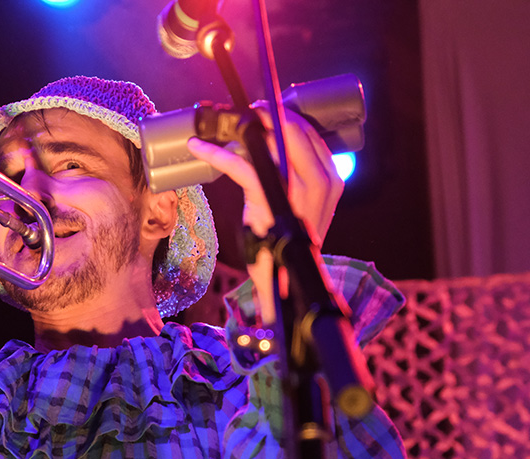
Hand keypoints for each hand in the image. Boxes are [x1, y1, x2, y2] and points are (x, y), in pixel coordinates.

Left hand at [185, 107, 342, 321]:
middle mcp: (320, 181)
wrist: (286, 276)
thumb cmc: (290, 237)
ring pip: (266, 143)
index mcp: (331, 179)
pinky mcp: (268, 199)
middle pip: (292, 129)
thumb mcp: (303, 202)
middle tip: (240, 112)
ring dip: (237, 129)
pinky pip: (240, 165)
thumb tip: (274, 144)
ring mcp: (296, 190)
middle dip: (264, 115)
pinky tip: (198, 148)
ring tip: (215, 126)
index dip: (284, 116)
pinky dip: (216, 154)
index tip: (262, 110)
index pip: (309, 132)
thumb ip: (299, 174)